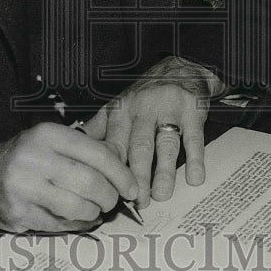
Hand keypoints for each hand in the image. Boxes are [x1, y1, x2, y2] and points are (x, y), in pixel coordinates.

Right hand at [0, 122, 137, 232]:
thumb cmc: (24, 159)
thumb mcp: (51, 143)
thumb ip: (87, 149)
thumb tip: (126, 165)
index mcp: (47, 134)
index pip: (98, 154)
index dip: (122, 174)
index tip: (132, 188)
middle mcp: (34, 157)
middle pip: (91, 183)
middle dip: (109, 197)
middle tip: (112, 202)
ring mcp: (24, 186)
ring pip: (78, 207)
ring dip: (94, 213)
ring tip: (94, 211)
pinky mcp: (18, 213)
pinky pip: (61, 224)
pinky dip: (77, 224)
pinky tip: (78, 219)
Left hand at [85, 57, 218, 208]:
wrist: (180, 67)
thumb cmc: (145, 93)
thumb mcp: (119, 105)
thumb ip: (100, 129)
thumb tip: (75, 149)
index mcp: (121, 111)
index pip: (113, 144)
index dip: (112, 171)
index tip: (112, 194)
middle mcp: (142, 109)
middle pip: (138, 147)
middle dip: (137, 176)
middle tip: (137, 202)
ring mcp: (168, 109)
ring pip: (164, 143)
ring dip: (163, 171)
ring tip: (162, 195)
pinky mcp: (192, 111)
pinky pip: (194, 137)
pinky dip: (195, 159)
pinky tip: (194, 178)